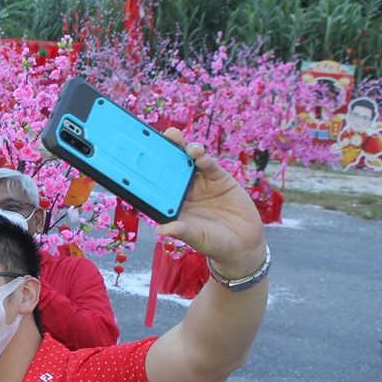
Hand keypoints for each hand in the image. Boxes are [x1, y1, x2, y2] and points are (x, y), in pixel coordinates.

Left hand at [155, 131, 266, 279]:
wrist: (243, 245)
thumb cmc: (213, 243)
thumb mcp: (196, 237)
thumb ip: (181, 231)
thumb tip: (161, 229)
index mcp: (173, 202)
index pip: (158, 183)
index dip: (149, 171)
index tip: (139, 158)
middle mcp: (186, 189)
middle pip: (173, 166)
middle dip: (166, 150)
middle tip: (158, 137)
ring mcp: (203, 183)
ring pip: (191, 161)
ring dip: (184, 149)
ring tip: (179, 142)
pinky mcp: (221, 179)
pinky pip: (211, 167)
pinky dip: (205, 160)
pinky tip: (200, 157)